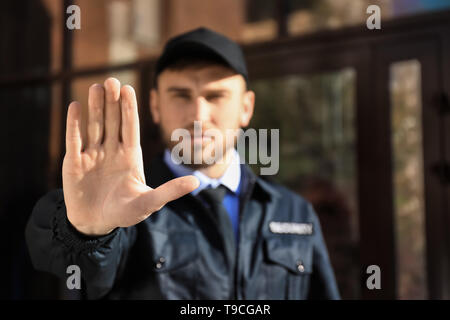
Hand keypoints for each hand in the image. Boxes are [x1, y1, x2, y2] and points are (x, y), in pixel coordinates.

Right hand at [62, 78, 198, 235]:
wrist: (96, 224)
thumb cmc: (124, 213)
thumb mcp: (149, 202)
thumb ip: (170, 191)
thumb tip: (196, 182)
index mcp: (130, 156)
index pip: (131, 127)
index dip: (129, 108)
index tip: (128, 89)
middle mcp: (112, 151)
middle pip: (113, 121)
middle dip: (112, 102)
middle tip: (111, 81)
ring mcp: (92, 155)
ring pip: (95, 126)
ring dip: (95, 107)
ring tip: (96, 87)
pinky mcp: (74, 162)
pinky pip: (74, 140)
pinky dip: (74, 124)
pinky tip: (75, 106)